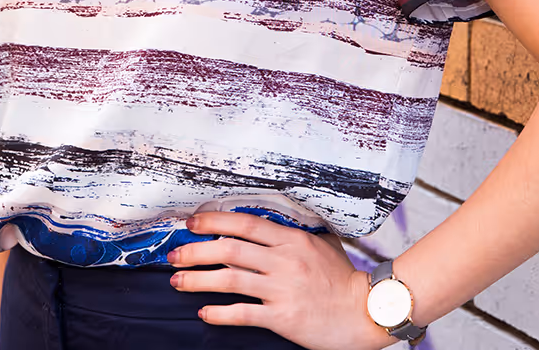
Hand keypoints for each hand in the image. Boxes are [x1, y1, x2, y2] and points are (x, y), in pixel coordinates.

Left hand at [166, 211, 394, 349]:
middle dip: (196, 250)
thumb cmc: (342, 278)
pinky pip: (243, 313)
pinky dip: (219, 313)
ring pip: (230, 279)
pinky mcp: (282, 318)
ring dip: (198, 279)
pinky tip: (204, 313)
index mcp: (291, 239)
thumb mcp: (321, 243)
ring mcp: (282, 289)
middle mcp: (283, 260)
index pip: (244, 223)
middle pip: (229, 249)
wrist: (364, 312)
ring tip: (177, 281)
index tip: (192, 222)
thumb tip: (267, 223)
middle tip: (174, 254)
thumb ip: (293, 233)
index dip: (214, 221)